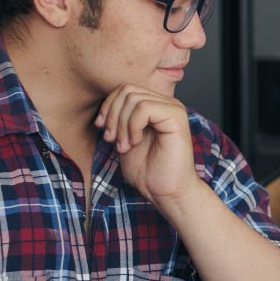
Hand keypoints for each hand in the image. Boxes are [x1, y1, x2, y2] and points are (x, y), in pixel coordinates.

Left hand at [95, 84, 198, 206]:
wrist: (166, 191)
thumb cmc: (148, 171)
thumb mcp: (124, 139)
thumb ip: (119, 119)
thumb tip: (105, 105)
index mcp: (156, 106)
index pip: (124, 89)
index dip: (108, 107)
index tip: (103, 131)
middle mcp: (167, 103)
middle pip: (126, 90)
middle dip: (112, 115)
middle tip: (112, 140)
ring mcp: (173, 109)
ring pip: (133, 98)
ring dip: (121, 124)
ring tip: (124, 145)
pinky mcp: (176, 117)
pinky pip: (143, 108)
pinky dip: (132, 126)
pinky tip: (135, 143)